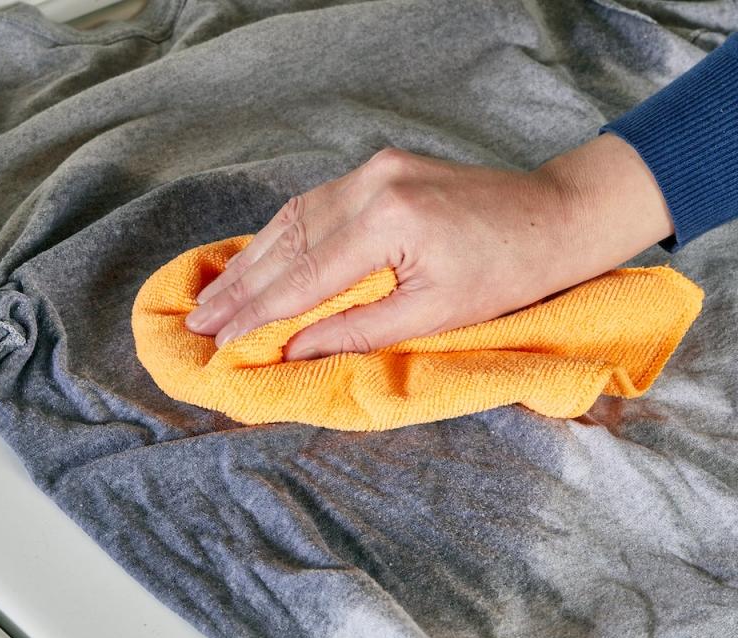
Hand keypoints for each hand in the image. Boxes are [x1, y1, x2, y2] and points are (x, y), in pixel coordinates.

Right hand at [184, 133, 673, 360]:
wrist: (555, 216)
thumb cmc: (506, 274)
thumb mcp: (434, 315)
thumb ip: (357, 330)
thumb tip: (293, 351)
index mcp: (387, 221)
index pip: (304, 277)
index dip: (258, 314)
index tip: (221, 340)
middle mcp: (371, 184)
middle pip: (288, 242)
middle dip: (241, 286)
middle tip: (201, 319)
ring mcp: (374, 168)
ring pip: (294, 218)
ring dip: (253, 259)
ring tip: (216, 294)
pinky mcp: (380, 167)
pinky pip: (317, 204)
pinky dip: (283, 235)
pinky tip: (259, 256)